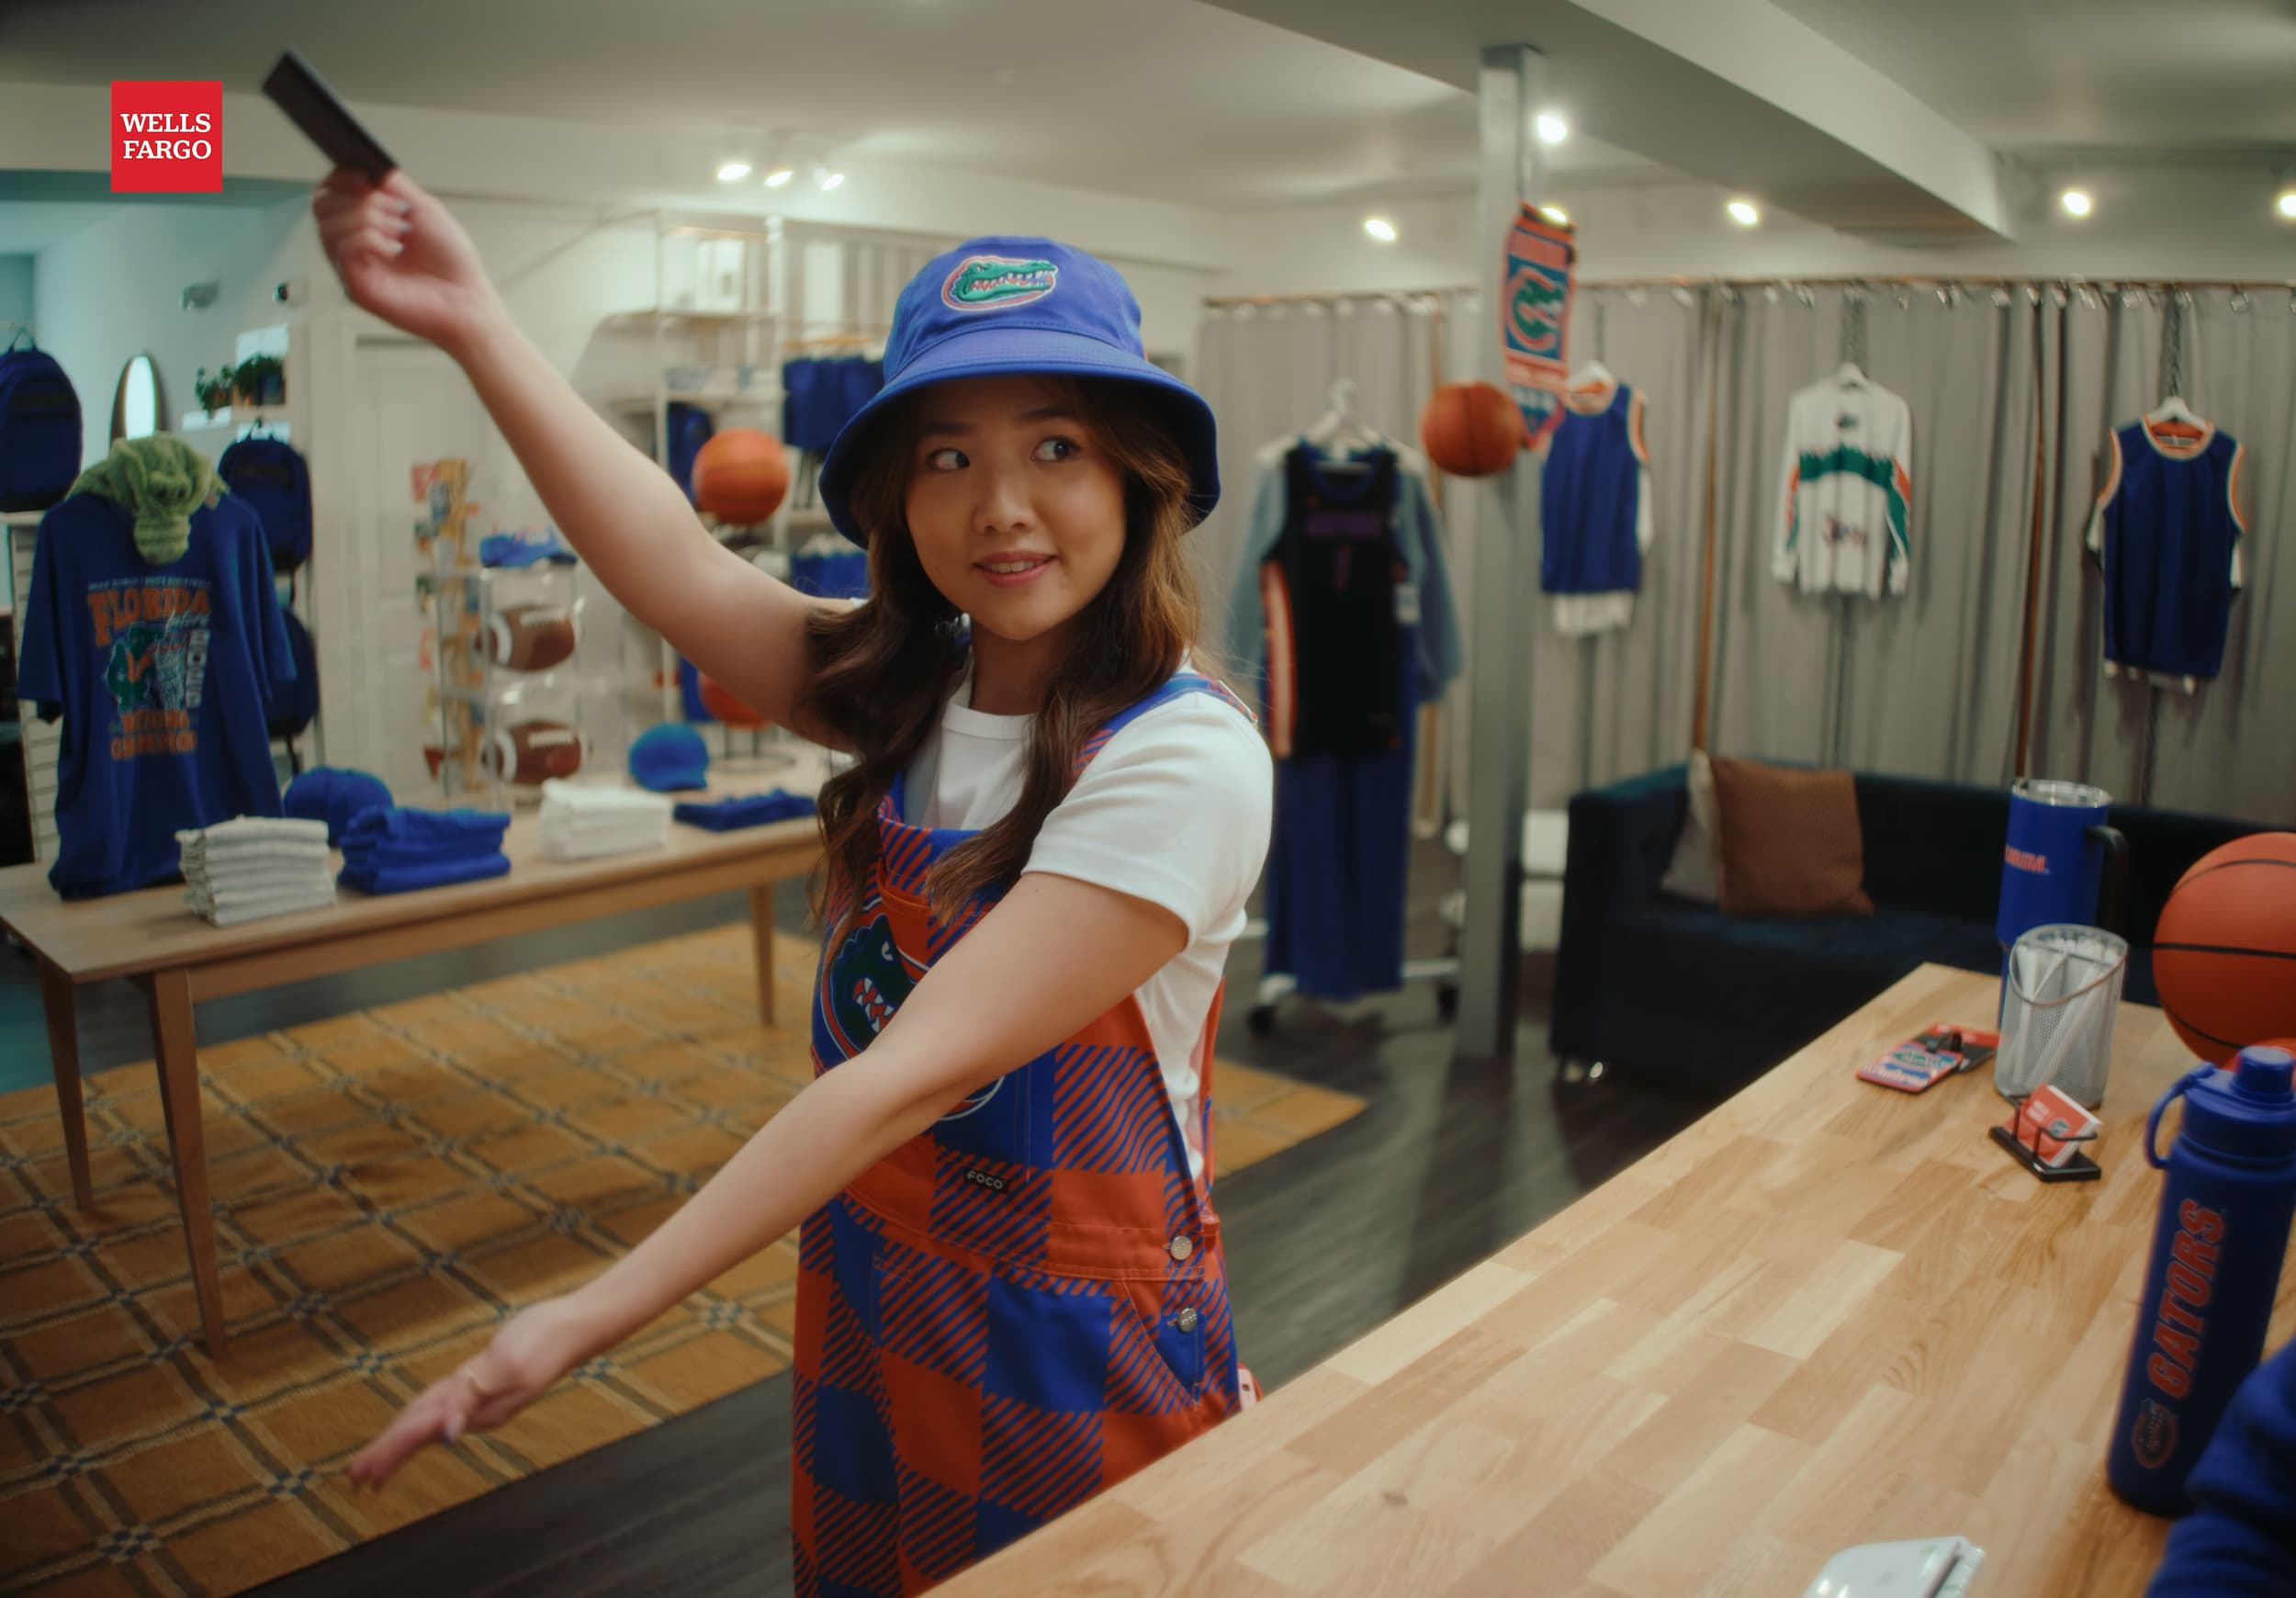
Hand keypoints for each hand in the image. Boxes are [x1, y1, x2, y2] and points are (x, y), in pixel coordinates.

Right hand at [312, 167, 501, 357]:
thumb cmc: (450, 260)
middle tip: (396, 212)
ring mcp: (350, 266)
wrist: (467, 298)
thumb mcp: (422, 208)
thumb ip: (391, 185)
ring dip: (368, 219)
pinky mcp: (354, 287)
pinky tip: (394, 250)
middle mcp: (352, 243)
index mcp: (364, 222)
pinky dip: (370, 240)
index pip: (329, 190)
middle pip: (321, 203)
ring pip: (328, 224)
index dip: (342, 177)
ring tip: (399, 233)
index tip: (367, 177)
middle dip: (361, 199)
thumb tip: (366, 166)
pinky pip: (342, 248)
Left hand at [344, 1293, 600, 1488]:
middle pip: (421, 1430)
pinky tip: (427, 1430)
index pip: (421, 1431)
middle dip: (388, 1453)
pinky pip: (448, 1402)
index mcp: (476, 1405)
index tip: (362, 1475)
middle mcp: (476, 1406)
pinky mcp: (488, 1377)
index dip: (390, 1450)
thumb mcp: (510, 1368)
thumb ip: (476, 1400)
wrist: (575, 1325)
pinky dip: (429, 1418)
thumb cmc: (546, 1342)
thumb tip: (446, 1435)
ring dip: (402, 1439)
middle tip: (354, 1478)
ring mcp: (482, 1394)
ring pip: (432, 1418)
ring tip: (377, 1462)